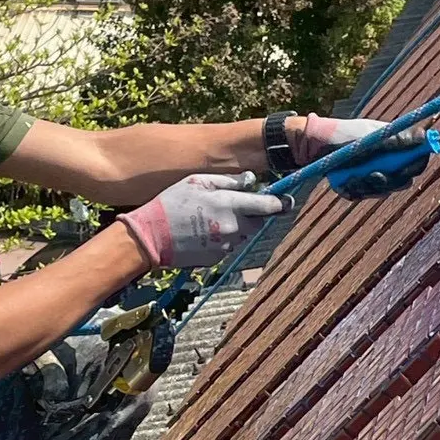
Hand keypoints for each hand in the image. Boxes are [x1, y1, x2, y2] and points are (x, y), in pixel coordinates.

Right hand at [119, 173, 287, 268]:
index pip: (268, 206)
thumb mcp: (198, 182)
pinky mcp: (217, 258)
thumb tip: (251, 180)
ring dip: (236, 226)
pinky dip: (222, 238)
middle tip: (231, 206)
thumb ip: (228, 181)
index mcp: (231, 205)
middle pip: (257, 222)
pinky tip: (202, 232)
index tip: (289, 202)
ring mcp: (226, 245)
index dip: (281, 203)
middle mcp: (233, 228)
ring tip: (210, 218)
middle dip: (251, 214)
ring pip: (243, 234)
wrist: (151, 237)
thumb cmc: (172, 203)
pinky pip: (228, 246)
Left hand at [288, 114, 430, 200]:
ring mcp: (376, 175)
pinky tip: (345, 182)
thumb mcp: (369, 138)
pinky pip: (365, 196)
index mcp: (396, 146)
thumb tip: (424, 136)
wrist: (315, 147)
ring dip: (368, 186)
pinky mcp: (362, 187)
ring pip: (384, 191)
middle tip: (372, 175)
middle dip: (387, 181)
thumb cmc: (343, 136)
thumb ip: (396, 141)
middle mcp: (389, 161)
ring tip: (352, 177)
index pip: (418, 160)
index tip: (401, 170)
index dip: (415, 166)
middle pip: (403, 181)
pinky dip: (355, 190)